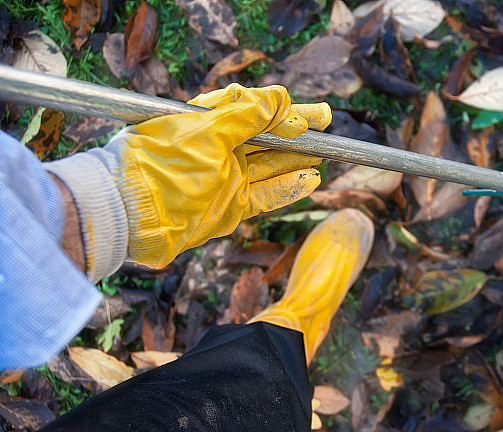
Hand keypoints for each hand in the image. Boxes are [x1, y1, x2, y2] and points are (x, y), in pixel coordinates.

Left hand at [106, 83, 330, 268]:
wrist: (131, 214)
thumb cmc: (162, 165)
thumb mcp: (208, 130)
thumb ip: (248, 114)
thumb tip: (282, 101)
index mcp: (207, 122)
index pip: (252, 108)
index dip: (281, 110)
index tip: (306, 115)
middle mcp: (218, 149)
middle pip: (267, 137)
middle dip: (297, 131)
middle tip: (325, 123)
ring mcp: (226, 179)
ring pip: (271, 166)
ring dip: (298, 159)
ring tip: (324, 152)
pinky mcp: (230, 208)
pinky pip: (267, 196)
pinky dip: (288, 188)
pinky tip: (310, 179)